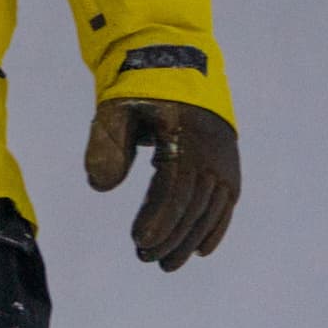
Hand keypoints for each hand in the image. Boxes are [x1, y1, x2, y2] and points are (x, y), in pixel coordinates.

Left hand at [85, 96, 239, 269]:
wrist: (173, 64)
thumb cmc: (139, 89)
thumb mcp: (115, 109)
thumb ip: (106, 146)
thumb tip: (100, 187)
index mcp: (186, 138)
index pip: (174, 188)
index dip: (158, 217)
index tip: (138, 241)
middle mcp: (213, 153)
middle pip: (194, 205)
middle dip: (171, 236)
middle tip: (145, 258)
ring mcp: (224, 160)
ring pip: (210, 209)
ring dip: (188, 239)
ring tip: (165, 263)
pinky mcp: (228, 165)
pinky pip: (226, 202)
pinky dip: (215, 227)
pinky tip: (201, 251)